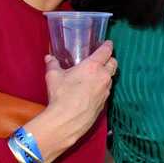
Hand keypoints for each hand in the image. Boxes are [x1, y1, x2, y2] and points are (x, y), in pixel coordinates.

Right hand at [25, 41, 118, 162]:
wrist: (68, 119)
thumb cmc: (62, 95)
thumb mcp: (53, 76)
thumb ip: (53, 64)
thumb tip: (49, 58)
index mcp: (93, 66)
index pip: (106, 51)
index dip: (108, 46)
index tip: (108, 43)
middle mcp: (103, 76)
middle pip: (114, 63)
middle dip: (110, 59)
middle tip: (104, 58)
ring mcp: (106, 90)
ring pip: (111, 77)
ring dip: (107, 74)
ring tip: (97, 74)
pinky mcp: (105, 102)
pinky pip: (107, 90)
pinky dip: (102, 87)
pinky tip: (93, 89)